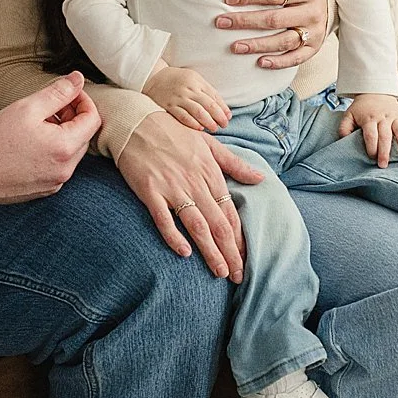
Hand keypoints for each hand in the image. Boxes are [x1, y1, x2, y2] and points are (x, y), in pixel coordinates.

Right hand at [0, 74, 100, 203]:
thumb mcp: (28, 107)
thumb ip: (58, 92)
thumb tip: (78, 80)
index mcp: (66, 148)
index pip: (93, 119)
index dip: (84, 101)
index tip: (68, 93)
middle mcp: (65, 170)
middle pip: (83, 136)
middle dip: (72, 117)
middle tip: (48, 107)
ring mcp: (55, 183)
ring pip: (71, 152)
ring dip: (62, 134)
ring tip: (36, 125)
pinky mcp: (44, 190)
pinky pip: (58, 166)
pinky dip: (52, 151)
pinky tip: (30, 144)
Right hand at [115, 111, 265, 281]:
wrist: (137, 122)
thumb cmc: (173, 133)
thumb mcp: (209, 145)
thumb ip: (234, 164)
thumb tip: (260, 178)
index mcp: (210, 173)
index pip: (230, 212)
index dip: (239, 237)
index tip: (247, 258)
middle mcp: (194, 182)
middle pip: (217, 223)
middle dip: (230, 252)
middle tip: (237, 275)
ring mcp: (172, 187)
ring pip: (196, 224)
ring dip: (210, 250)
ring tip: (219, 271)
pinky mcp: (150, 191)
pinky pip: (164, 218)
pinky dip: (174, 236)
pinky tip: (184, 252)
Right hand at [142, 64, 231, 132]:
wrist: (152, 77)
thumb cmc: (177, 80)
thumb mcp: (193, 79)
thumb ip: (206, 90)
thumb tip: (221, 107)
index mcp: (196, 81)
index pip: (214, 96)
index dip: (223, 108)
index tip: (228, 117)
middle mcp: (188, 89)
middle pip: (208, 105)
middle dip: (218, 116)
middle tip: (224, 125)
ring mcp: (178, 98)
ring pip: (197, 112)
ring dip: (208, 121)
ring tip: (214, 128)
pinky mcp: (168, 106)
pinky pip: (183, 116)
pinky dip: (193, 123)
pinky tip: (200, 128)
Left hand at [216, 0, 327, 70]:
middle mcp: (312, 13)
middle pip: (275, 19)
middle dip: (246, 21)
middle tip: (222, 22)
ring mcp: (313, 32)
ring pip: (283, 41)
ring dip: (257, 45)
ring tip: (235, 46)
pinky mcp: (313, 47)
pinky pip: (296, 58)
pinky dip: (279, 62)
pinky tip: (260, 62)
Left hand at [339, 93, 397, 167]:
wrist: (375, 91)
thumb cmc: (361, 108)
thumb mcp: (349, 115)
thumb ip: (344, 128)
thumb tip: (343, 141)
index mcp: (369, 118)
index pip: (371, 135)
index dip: (371, 147)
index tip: (372, 157)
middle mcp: (383, 117)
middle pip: (385, 135)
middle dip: (385, 151)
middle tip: (384, 165)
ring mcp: (395, 116)